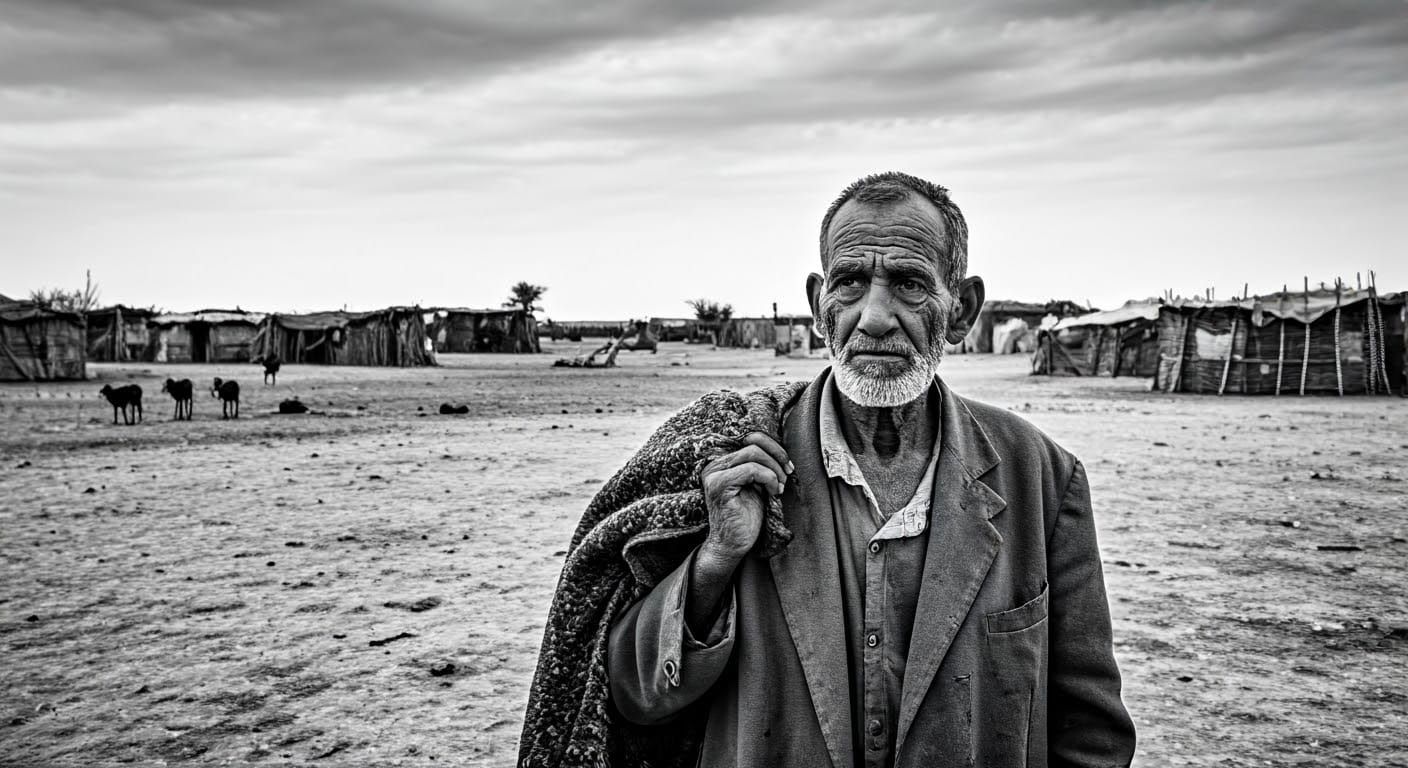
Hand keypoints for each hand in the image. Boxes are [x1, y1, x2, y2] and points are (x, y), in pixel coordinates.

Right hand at [699, 432, 791, 564]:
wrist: (733, 545)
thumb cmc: (747, 518)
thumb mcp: (757, 485)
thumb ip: (761, 466)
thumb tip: (780, 451)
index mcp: (723, 462)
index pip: (750, 438)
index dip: (774, 447)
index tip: (788, 465)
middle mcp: (714, 465)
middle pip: (753, 443)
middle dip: (777, 457)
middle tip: (787, 476)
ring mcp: (714, 474)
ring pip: (753, 453)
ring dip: (774, 470)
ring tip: (778, 488)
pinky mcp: (719, 486)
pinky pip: (751, 470)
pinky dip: (768, 478)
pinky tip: (772, 493)